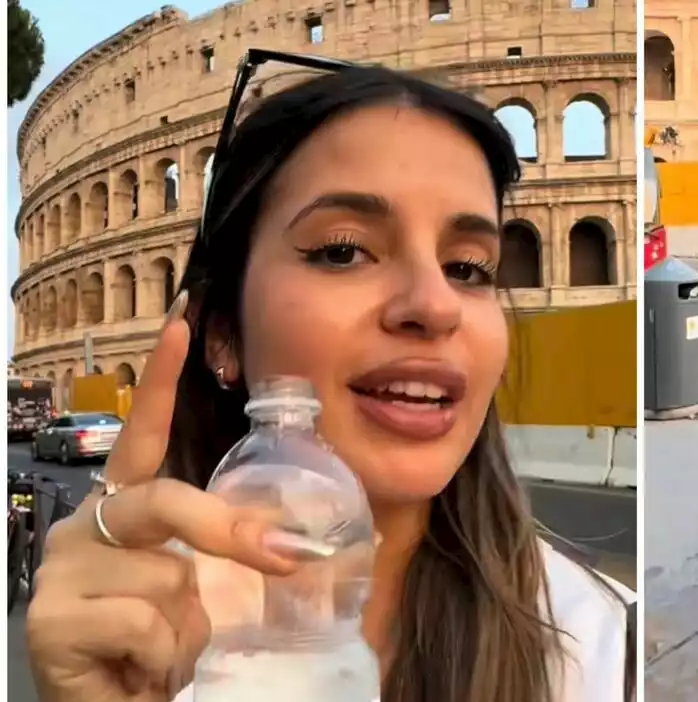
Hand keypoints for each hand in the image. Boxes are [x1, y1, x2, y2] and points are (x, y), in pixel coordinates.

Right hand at [26, 293, 298, 701]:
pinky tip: (142, 671)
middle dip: (229, 532)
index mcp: (124, 516)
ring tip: (166, 654)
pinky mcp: (51, 618)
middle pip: (165, 502)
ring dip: (190, 628)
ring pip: (166, 578)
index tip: (181, 323)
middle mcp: (84, 530)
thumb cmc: (168, 652)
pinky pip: (145, 622)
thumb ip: (235, 555)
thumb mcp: (212, 594)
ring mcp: (62, 571)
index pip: (142, 440)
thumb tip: (317, 545)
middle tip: (283, 558)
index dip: (161, 384)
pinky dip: (166, 655)